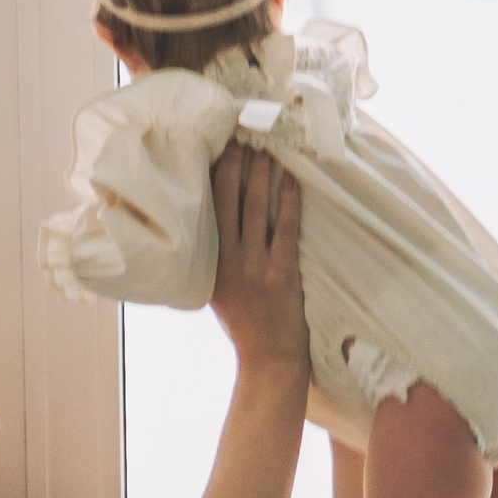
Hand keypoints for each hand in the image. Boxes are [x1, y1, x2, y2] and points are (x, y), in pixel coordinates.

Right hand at [207, 144, 306, 374]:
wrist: (268, 360)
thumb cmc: (245, 324)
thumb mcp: (216, 290)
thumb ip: (213, 258)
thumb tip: (211, 220)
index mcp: (208, 262)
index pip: (205, 211)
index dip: (210, 178)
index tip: (213, 149)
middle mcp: (227, 260)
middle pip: (227, 202)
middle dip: (234, 167)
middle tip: (240, 137)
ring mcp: (254, 267)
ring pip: (255, 210)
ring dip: (260, 177)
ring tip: (265, 150)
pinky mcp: (280, 274)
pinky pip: (285, 230)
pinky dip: (289, 203)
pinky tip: (292, 180)